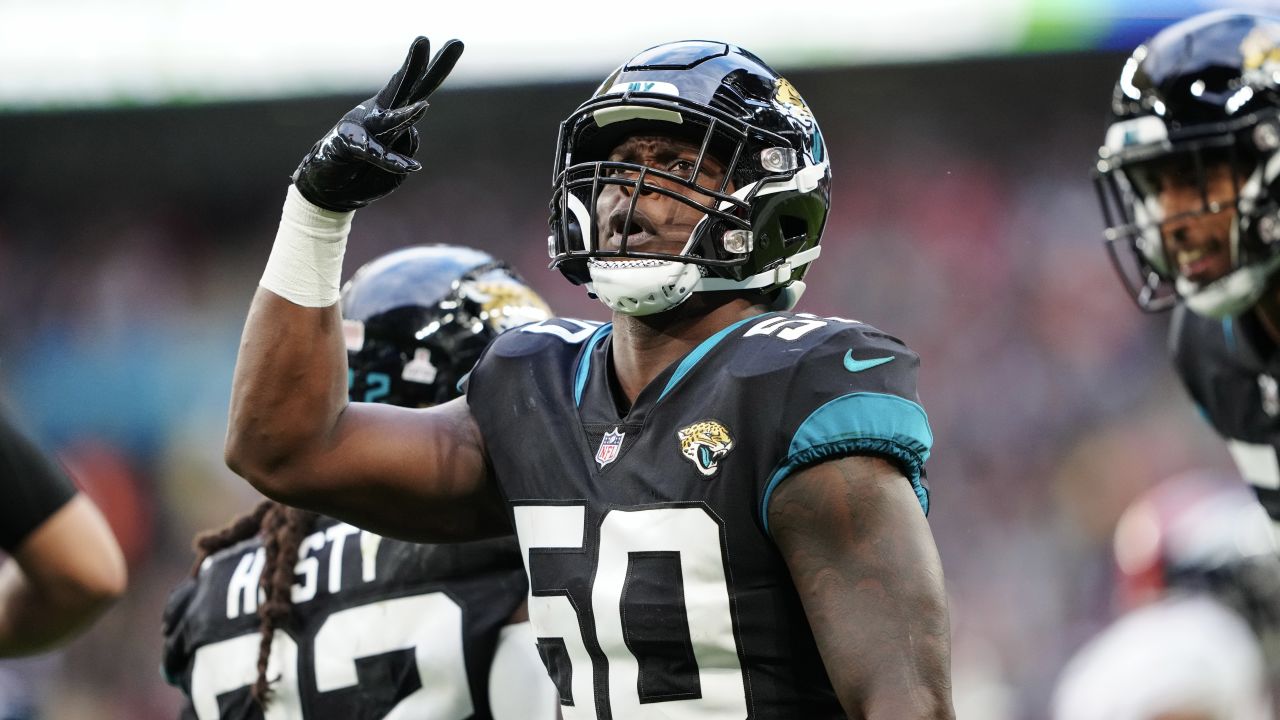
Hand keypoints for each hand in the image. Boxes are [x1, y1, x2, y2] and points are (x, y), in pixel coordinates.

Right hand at [291, 36, 463, 210]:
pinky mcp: (349, 143)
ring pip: (389, 119)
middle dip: (415, 64)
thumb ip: (407, 141)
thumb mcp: (398, 161)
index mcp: (394, 111)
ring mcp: (363, 126)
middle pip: (404, 86)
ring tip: (423, 109)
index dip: (437, 66)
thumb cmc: (366, 171)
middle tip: (424, 39)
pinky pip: (375, 152)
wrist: (332, 190)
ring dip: (405, 115)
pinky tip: (411, 166)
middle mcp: (379, 112)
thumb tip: (409, 130)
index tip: (456, 43)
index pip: (419, 87)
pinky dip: (391, 160)